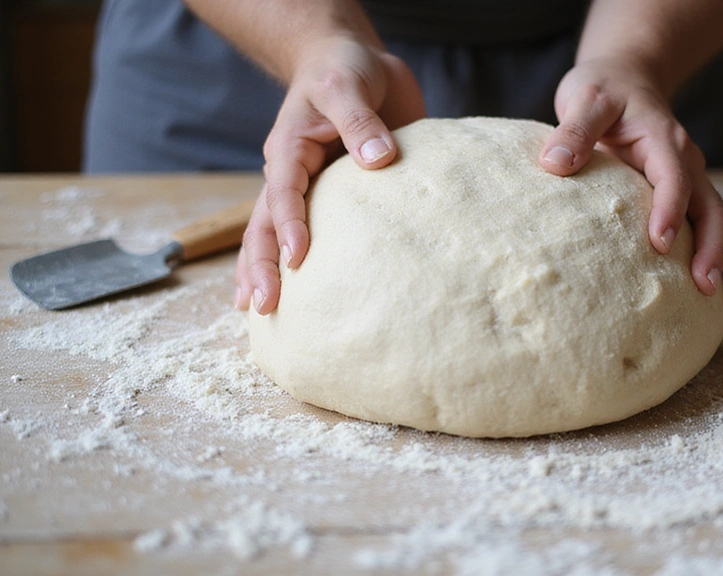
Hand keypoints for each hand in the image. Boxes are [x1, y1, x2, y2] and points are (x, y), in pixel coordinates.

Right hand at [235, 35, 425, 313]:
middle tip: (264, 306)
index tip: (297, 258)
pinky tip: (299, 294)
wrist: (350, 63)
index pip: (283, 192)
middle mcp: (290, 175)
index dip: (288, 225)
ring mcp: (307, 190)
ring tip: (257, 312)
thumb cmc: (344, 71)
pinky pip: (313, 233)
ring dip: (265, 272)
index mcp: (290, 149)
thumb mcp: (349, 86)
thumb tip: (379, 160)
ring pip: (274, 235)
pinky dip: (299, 262)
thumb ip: (361, 121)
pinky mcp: (332, 199)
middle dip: (261, 266)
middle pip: (264, 225)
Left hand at [538, 58, 722, 328]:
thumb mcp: (585, 99)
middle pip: (713, 208)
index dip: (671, 210)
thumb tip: (554, 164)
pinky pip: (719, 232)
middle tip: (705, 286)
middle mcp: (688, 164)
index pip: (674, 177)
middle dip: (714, 249)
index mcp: (663, 140)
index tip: (661, 244)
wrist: (628, 79)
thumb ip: (574, 129)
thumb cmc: (604, 91)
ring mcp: (695, 183)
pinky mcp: (692, 199)